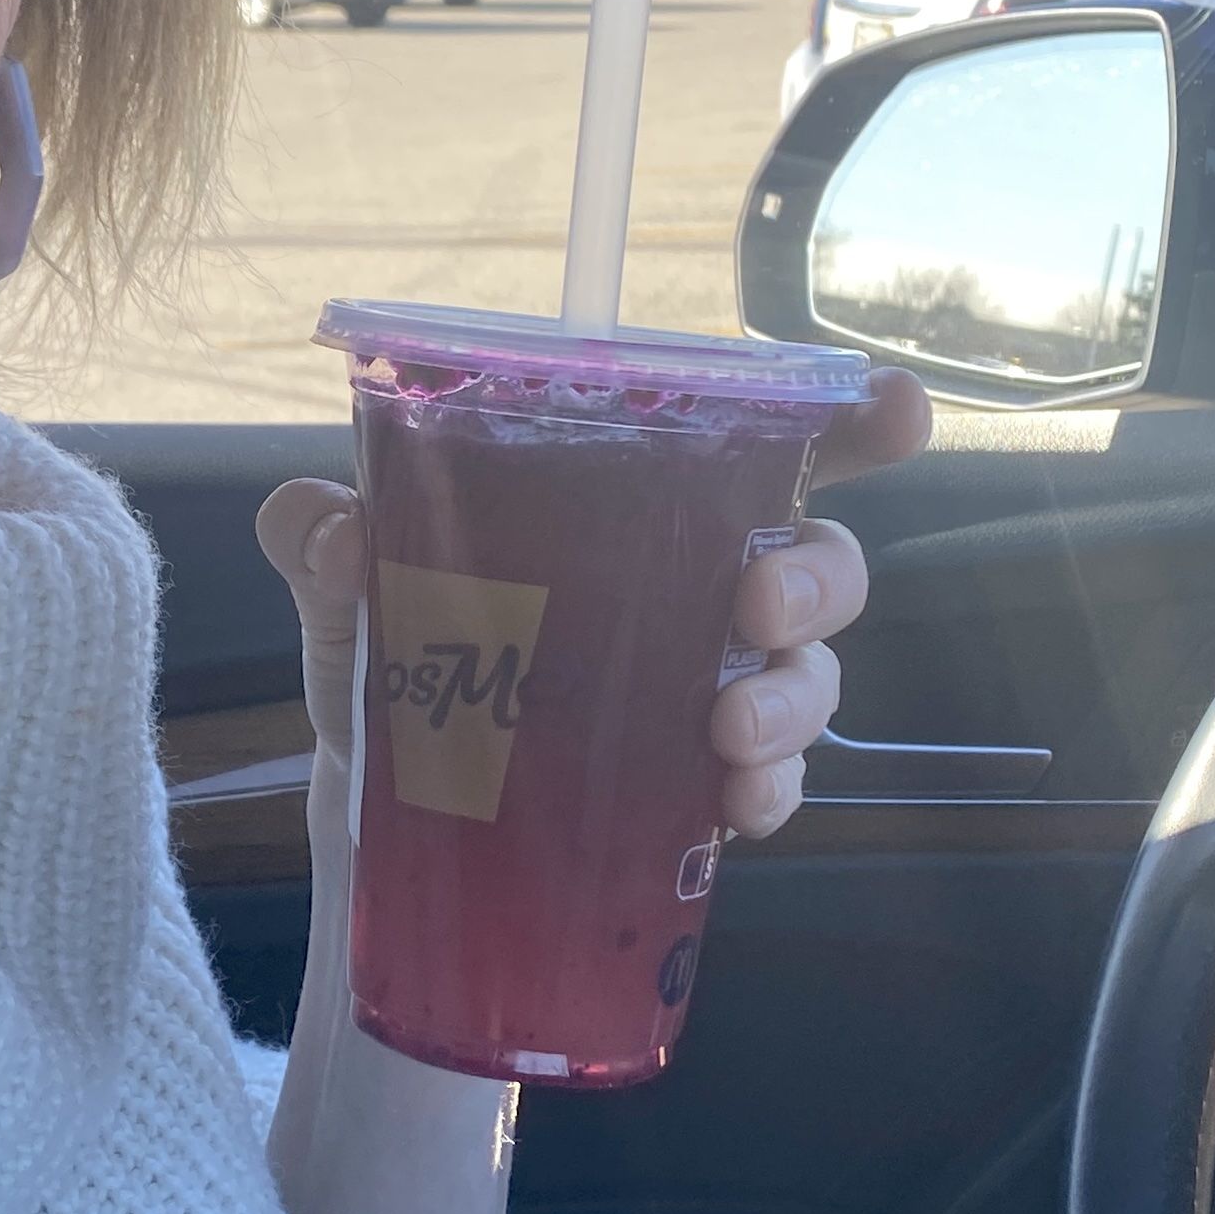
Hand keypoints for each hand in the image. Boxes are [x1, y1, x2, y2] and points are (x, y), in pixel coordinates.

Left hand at [254, 368, 930, 839]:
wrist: (378, 802)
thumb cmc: (391, 650)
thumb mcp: (340, 579)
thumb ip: (316, 532)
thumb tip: (336, 531)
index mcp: (634, 499)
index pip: (768, 437)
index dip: (852, 416)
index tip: (898, 407)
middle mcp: (698, 579)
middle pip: (818, 551)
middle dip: (816, 570)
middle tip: (756, 598)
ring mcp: (714, 685)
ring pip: (812, 670)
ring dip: (792, 697)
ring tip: (727, 733)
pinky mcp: (703, 784)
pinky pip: (775, 781)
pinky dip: (768, 792)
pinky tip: (733, 806)